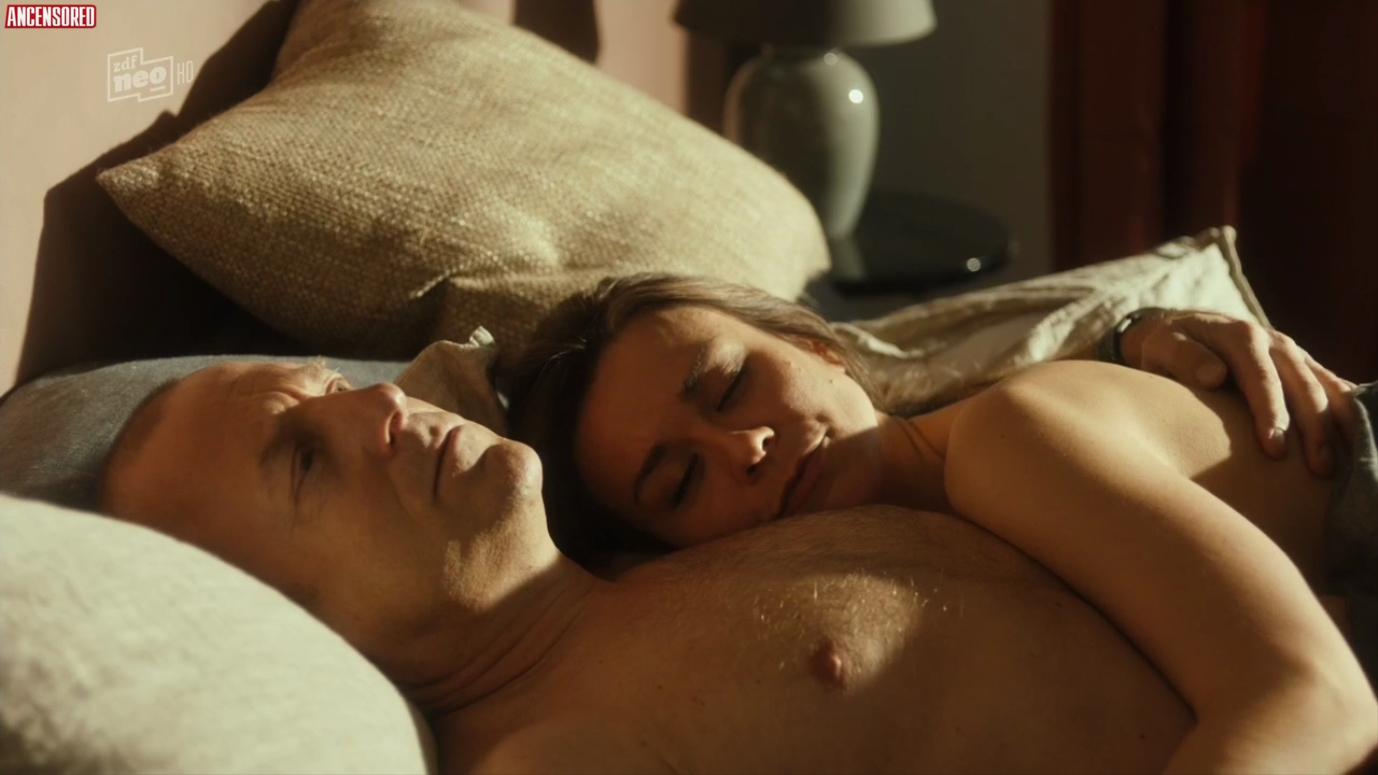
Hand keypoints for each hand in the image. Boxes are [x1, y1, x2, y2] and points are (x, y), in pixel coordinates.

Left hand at [1118, 309, 1356, 476]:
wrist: (1184, 326)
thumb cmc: (1167, 344)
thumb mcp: (1162, 346)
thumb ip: (1184, 358)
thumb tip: (1215, 376)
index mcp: (1241, 336)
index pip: (1262, 379)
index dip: (1272, 415)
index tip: (1275, 451)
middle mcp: (1275, 342)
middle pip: (1303, 387)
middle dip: (1314, 430)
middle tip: (1320, 471)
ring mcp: (1293, 353)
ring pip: (1327, 388)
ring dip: (1339, 425)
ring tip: (1343, 465)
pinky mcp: (1302, 365)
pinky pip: (1333, 387)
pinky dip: (1348, 411)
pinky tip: (1357, 439)